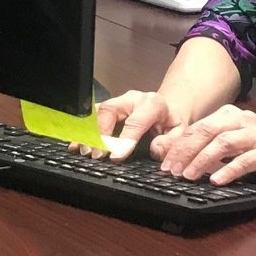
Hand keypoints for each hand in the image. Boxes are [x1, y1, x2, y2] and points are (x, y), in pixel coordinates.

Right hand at [72, 89, 190, 159]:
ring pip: (97, 112)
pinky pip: (91, 117)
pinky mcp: (107, 108)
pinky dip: (82, 131)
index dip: (125, 138)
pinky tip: (75, 145)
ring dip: (89, 133)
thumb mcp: (180, 132)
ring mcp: (117, 102)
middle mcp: (132, 99)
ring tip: (83, 151)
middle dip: (101, 133)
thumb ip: (170, 142)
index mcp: (153, 104)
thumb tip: (155, 150)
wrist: (167, 109)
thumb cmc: (171, 123)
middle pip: (110, 110)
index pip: (136, 121)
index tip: (116, 155)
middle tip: (97, 155)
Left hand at [154, 104, 255, 185]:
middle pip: (206, 132)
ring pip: (223, 144)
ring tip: (188, 176)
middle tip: (171, 170)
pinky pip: (245, 160)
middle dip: (185, 151)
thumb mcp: (235, 142)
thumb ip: (213, 145)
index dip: (178, 145)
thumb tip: (181, 158)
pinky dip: (229, 170)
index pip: (197, 128)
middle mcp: (240, 120)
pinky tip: (216, 180)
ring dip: (202, 160)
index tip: (164, 163)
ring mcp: (255, 135)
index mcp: (228, 115)